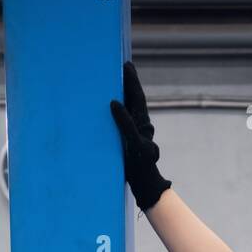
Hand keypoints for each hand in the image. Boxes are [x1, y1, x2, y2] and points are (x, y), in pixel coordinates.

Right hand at [110, 60, 171, 212]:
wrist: (145, 188)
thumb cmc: (143, 167)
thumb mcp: (134, 145)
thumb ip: (126, 124)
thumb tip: (114, 103)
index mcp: (142, 122)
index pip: (137, 96)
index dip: (131, 80)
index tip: (126, 64)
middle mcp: (139, 125)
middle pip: (132, 100)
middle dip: (125, 84)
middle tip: (116, 67)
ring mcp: (134, 133)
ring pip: (127, 110)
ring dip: (120, 96)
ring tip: (109, 83)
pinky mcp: (127, 142)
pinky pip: (120, 123)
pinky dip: (114, 113)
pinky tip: (105, 110)